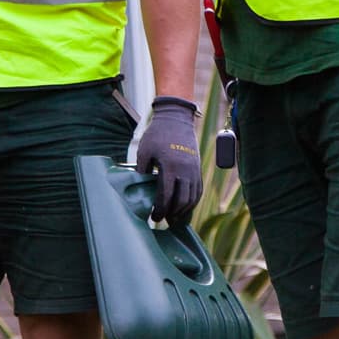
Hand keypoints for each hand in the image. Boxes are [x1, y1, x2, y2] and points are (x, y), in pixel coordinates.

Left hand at [136, 96, 202, 224]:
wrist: (177, 119)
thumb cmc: (157, 134)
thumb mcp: (144, 151)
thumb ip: (142, 170)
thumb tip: (140, 187)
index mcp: (170, 167)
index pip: (166, 196)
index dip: (160, 209)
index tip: (154, 217)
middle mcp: (185, 171)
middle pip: (182, 201)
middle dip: (172, 213)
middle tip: (162, 219)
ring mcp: (194, 170)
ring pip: (192, 198)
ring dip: (183, 210)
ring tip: (173, 217)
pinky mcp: (198, 168)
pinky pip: (198, 190)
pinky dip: (192, 201)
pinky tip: (184, 207)